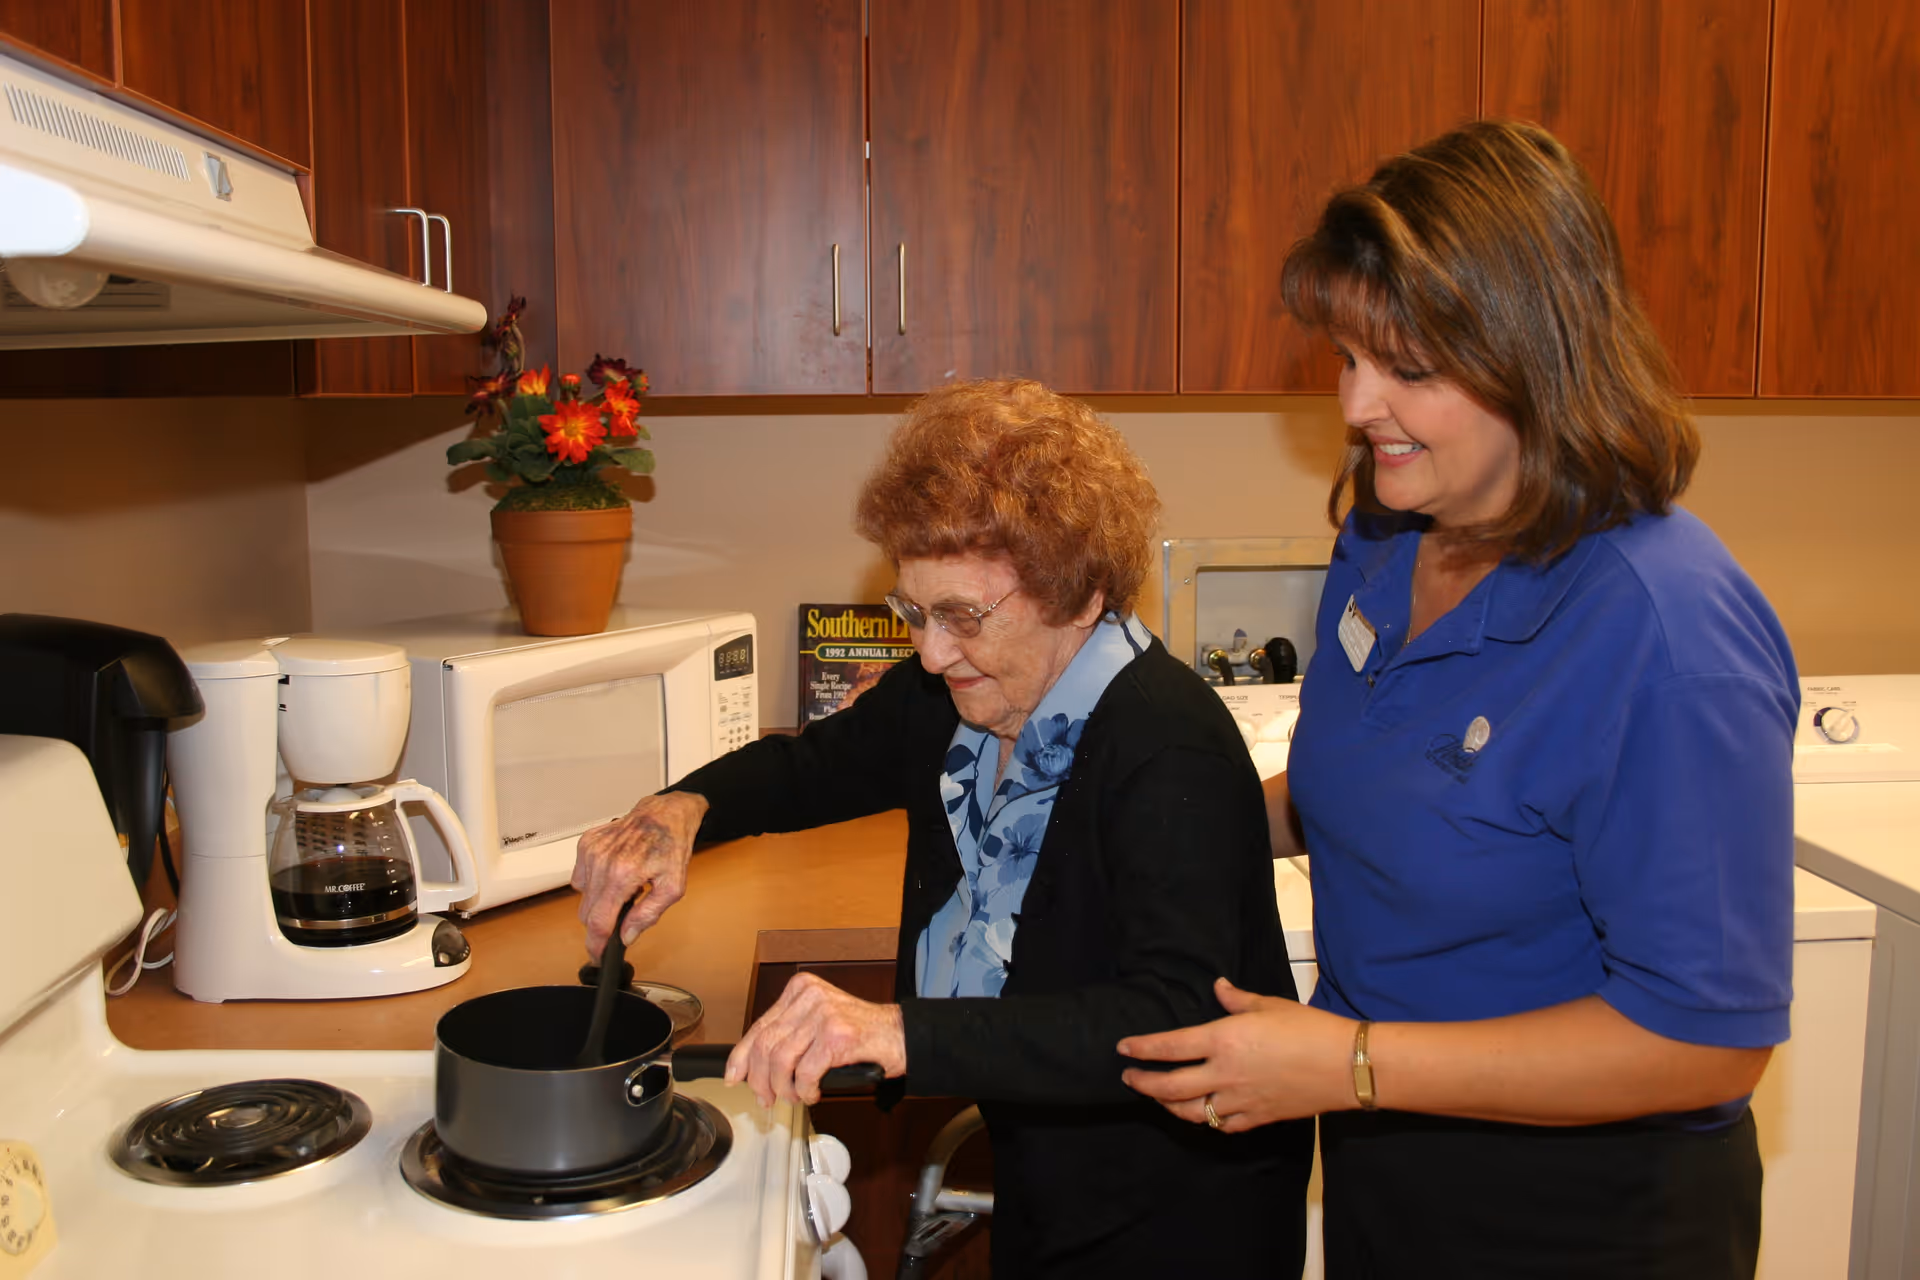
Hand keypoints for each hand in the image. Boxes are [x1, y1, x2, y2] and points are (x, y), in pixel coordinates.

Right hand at [572, 791, 708, 953]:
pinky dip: (594, 882)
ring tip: (623, 887)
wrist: (665, 814)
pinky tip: (613, 873)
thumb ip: (648, 914)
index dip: (597, 944)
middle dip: (601, 922)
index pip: (599, 922)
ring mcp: (591, 851)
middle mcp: (602, 862)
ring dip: (599, 900)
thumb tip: (627, 935)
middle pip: (587, 912)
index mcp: (623, 875)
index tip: (598, 955)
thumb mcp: (673, 887)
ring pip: (582, 896)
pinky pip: (580, 876)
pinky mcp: (586, 843)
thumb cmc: (671, 845)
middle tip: (623, 914)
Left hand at [724, 972, 906, 1106]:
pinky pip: (805, 1073)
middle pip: (766, 1045)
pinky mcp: (837, 1035)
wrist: (901, 1036)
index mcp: (801, 989)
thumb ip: (789, 1036)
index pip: (760, 1025)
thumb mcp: (818, 1023)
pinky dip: (805, 1090)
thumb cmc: (861, 1034)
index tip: (734, 1075)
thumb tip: (753, 1066)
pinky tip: (812, 1093)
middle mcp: (810, 997)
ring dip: (784, 1088)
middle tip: (766, 1098)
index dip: (742, 1056)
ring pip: (781, 1061)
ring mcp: (823, 1014)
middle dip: (760, 1080)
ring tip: (794, 1096)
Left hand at [1118, 976, 1357, 1130]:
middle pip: (1170, 1087)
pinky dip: (1206, 1120)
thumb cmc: (1309, 1029)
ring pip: (1191, 1113)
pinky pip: (1222, 1125)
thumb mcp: (1269, 1005)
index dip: (1142, 1049)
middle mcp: (1225, 1074)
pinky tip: (1201, 1113)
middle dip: (1143, 1084)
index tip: (1123, 1049)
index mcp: (1224, 1040)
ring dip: (1168, 1106)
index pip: (1169, 1047)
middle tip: (1129, 1079)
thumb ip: (1237, 1000)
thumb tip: (1219, 986)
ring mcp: (1240, 1100)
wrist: (1344, 1066)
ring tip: (1158, 1098)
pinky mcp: (1258, 1118)